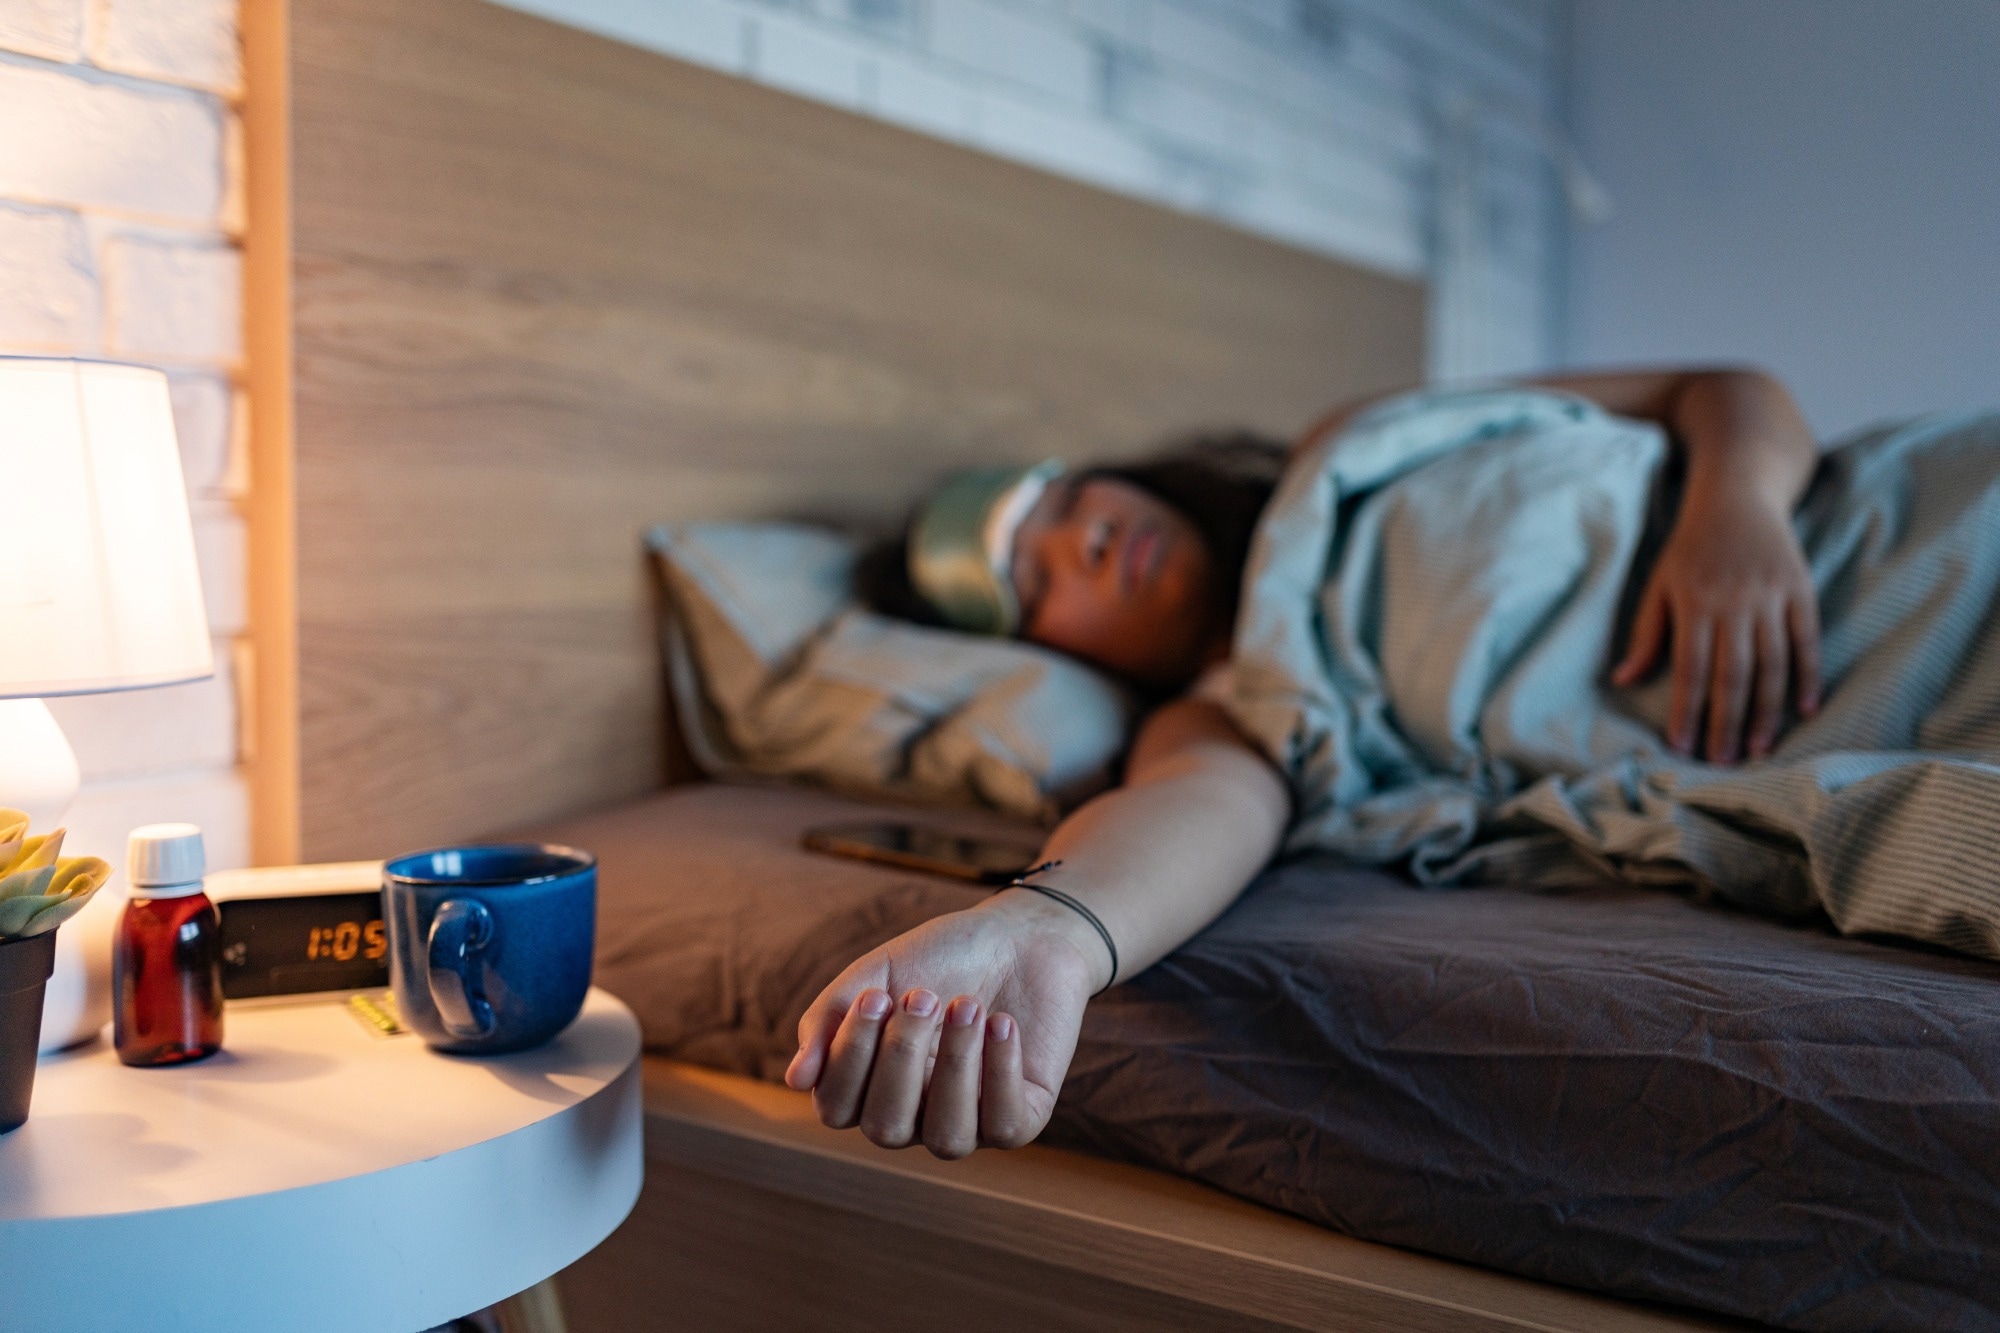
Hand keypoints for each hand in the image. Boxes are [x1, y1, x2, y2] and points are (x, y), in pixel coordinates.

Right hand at [783, 891, 1101, 1157]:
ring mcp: (967, 1124)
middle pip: (886, 1128)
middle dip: (902, 1056)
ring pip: (947, 1139)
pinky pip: (1003, 1126)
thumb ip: (829, 1019)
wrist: (1019, 937)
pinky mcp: (1020, 1119)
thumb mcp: (875, 975)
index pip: (836, 1107)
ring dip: (956, 1067)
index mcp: (869, 1088)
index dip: (850, 1057)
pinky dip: (1000, 1072)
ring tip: (967, 1005)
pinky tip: (1002, 1023)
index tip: (876, 994)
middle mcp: (913, 1118)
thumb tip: (796, 1080)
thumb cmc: (939, 958)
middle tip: (923, 994)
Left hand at [1612, 490, 1821, 761]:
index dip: (1687, 710)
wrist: (1738, 494)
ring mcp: (1772, 595)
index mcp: (1694, 602)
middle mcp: (1734, 601)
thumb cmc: (1690, 547)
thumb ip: (1647, 634)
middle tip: (1723, 761)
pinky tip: (1803, 709)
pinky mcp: (1801, 589)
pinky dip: (1807, 676)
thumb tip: (1622, 680)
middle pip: (1734, 674)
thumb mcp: (1659, 584)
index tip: (1682, 746)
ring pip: (1773, 663)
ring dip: (1766, 710)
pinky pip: (1807, 640)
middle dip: (1727, 721)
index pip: (1690, 669)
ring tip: (1758, 748)